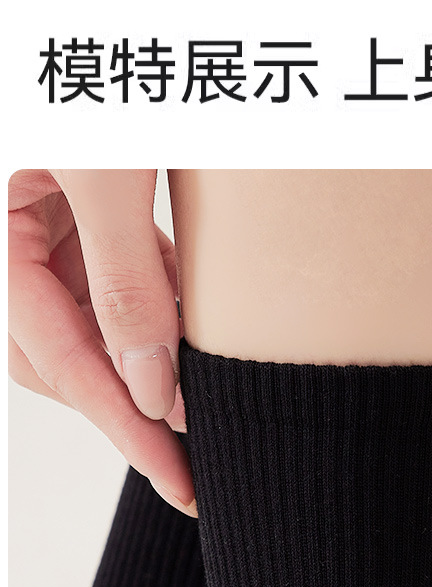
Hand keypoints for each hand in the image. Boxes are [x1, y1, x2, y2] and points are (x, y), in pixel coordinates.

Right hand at [8, 169, 194, 514]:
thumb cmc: (105, 57)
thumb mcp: (106, 173)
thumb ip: (124, 276)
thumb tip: (153, 389)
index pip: (57, 359)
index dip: (121, 426)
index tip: (175, 478)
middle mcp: (16, 236)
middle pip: (65, 357)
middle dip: (129, 408)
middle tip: (191, 459)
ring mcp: (53, 221)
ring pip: (98, 324)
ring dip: (151, 365)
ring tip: (207, 404)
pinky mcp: (91, 205)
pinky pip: (125, 278)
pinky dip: (164, 311)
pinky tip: (204, 334)